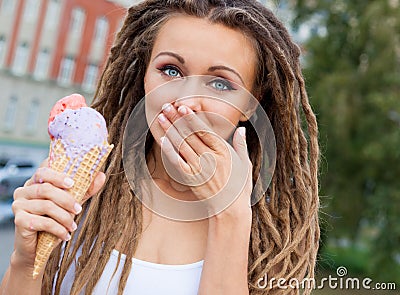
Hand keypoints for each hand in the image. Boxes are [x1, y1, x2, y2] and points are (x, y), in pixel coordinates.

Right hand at [11, 159, 105, 267]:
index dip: (58, 175)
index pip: (43, 170)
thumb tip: (101, 176)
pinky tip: (65, 235)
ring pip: (46, 206)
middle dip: (67, 199)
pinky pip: (43, 222)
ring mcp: (18, 205)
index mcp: (34, 183)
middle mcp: (23, 191)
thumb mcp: (70, 203)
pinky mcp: (19, 221)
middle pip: (46, 189)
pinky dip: (58, 229)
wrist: (37, 248)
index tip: (73, 182)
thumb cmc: (53, 221)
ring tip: (72, 225)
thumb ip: (84, 189)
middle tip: (79, 209)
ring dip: (64, 217)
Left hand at [157, 103, 252, 217]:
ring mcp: (199, 168)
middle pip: (189, 134)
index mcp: (223, 151)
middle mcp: (210, 158)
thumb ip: (241, 145)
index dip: (191, 118)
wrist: (230, 210)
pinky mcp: (191, 179)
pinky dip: (169, 150)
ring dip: (170, 130)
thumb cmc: (239, 187)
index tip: (183, 107)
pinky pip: (177, 162)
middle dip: (177, 119)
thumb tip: (242, 130)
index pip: (204, 130)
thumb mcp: (244, 164)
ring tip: (161, 118)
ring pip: (181, 145)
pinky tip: (162, 140)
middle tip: (166, 106)